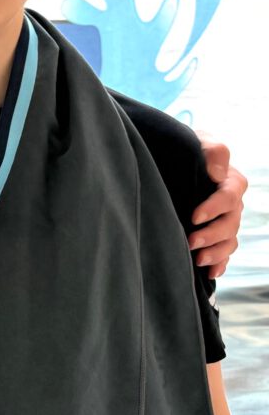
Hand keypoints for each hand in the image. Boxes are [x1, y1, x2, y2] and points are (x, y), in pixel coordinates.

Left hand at [189, 132, 247, 278]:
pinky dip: (220, 263)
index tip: (193, 216)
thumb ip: (214, 151)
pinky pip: (225, 252)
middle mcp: (233, 204)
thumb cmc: (191, 148)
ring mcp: (227, 220)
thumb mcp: (201, 141)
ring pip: (229, 241)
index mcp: (232, 182)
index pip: (228, 198)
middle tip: (190, 242)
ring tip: (197, 260)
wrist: (180, 158)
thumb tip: (217, 173)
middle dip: (211, 235)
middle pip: (230, 224)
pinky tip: (210, 272)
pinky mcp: (218, 233)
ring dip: (215, 253)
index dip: (213, 208)